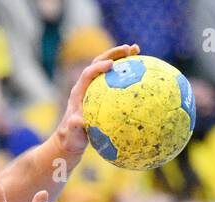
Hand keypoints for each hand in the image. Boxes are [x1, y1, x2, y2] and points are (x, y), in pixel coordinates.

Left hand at [55, 43, 139, 157]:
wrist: (70, 140)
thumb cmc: (71, 139)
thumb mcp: (73, 136)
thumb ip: (74, 127)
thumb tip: (78, 120)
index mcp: (79, 92)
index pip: (88, 74)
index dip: (99, 67)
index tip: (111, 65)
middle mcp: (87, 86)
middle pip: (99, 63)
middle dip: (114, 54)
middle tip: (129, 49)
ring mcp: (95, 89)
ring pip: (109, 69)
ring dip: (122, 58)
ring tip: (137, 50)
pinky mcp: (103, 94)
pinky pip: (116, 81)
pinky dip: (127, 74)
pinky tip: (143, 74)